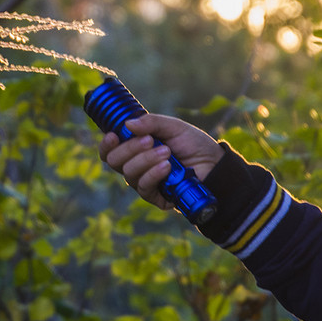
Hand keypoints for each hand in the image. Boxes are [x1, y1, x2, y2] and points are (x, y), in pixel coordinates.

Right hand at [97, 113, 223, 210]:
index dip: (106, 144)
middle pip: (115, 161)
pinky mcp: (155, 197)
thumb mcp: (173, 127)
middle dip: (129, 149)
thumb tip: (127, 124)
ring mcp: (145, 181)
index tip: (113, 135)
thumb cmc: (194, 144)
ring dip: (145, 160)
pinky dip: (153, 174)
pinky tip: (166, 167)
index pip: (110, 149)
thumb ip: (151, 123)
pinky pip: (144, 187)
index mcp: (135, 148)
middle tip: (149, 140)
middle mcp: (136, 165)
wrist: (215, 165)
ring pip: (128, 173)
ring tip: (166, 152)